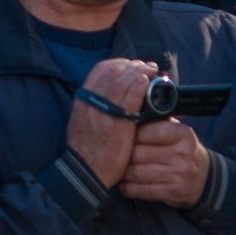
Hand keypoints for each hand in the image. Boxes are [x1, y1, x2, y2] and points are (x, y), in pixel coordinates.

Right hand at [66, 59, 156, 186]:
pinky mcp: (117, 124)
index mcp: (83, 98)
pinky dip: (139, 86)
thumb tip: (114, 89)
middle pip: (114, 71)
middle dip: (134, 65)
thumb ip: (94, 103)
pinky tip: (147, 82)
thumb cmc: (87, 147)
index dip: (120, 63)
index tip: (133, 64)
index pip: (100, 69)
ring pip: (123, 80)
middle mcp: (91, 101)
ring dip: (140, 72)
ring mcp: (104, 112)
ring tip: (152, 73)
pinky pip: (130, 97)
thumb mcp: (83, 119)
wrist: (85, 171)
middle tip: (148, 67)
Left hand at [118, 119, 209, 207]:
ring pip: (137, 173)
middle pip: (139, 153)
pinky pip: (143, 190)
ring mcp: (179, 174)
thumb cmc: (181, 149)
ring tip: (119, 168)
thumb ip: (156, 122)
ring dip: (124, 173)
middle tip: (116, 154)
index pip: (148, 131)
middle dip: (124, 155)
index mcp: (182, 134)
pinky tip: (125, 184)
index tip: (123, 136)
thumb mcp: (176, 131)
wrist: (203, 178)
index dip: (131, 134)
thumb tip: (131, 112)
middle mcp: (182, 154)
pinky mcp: (174, 192)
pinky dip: (129, 188)